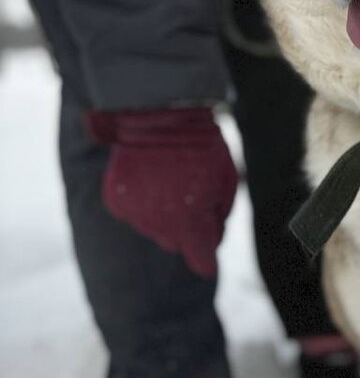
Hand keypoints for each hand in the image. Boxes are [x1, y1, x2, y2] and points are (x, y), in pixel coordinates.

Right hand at [87, 107, 237, 277]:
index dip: (206, 260)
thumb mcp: (225, 181)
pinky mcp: (115, 201)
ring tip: (169, 177)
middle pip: (176, 242)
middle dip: (186, 227)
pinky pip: (132, 212)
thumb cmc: (200, 148)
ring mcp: (134, 216)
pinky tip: (147, 176)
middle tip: (192, 194)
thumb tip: (211, 239)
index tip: (207, 261)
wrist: (157, 116)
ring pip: (153, 227)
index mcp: (190, 225)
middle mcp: (160, 227)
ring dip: (162, 212)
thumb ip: (220, 216)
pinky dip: (139, 200)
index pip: (201, 261)